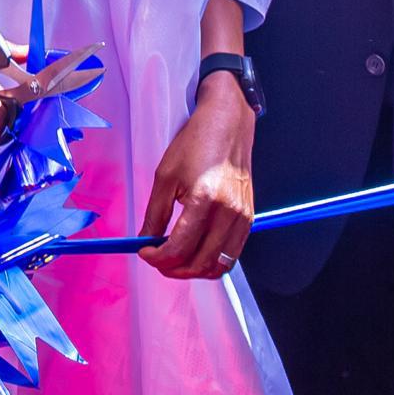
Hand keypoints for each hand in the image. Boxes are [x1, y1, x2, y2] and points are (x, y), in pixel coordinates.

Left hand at [140, 75, 254, 278]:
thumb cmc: (196, 143)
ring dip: (194, 270)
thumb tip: (146, 241)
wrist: (227, 124)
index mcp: (204, 199)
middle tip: (157, 261)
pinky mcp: (249, 217)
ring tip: (175, 262)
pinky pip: (232, 254)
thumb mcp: (165, 175)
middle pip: (200, 262)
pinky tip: (195, 253)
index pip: (179, 247)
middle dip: (174, 269)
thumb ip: (155, 213)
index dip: (157, 257)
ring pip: (219, 264)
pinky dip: (212, 261)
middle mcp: (228, 212)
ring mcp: (243, 217)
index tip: (144, 253)